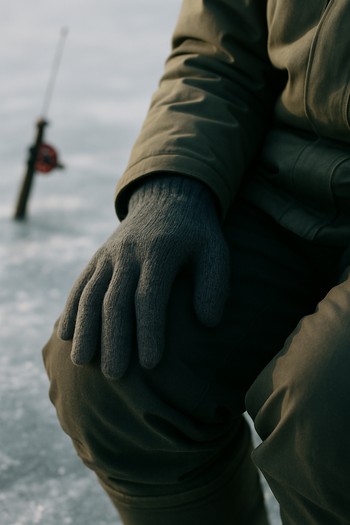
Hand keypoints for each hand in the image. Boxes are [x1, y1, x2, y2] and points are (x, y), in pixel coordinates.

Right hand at [57, 176, 229, 378]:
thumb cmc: (196, 235)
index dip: (149, 330)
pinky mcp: (98, 258)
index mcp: (160, 252)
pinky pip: (80, 284)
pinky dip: (71, 309)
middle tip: (114, 375)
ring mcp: (109, 255)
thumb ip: (214, 284)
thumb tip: (207, 323)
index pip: (150, 296)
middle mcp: (129, 253)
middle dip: (113, 338)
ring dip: (85, 328)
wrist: (166, 200)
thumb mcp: (216, 251)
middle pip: (115, 300)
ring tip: (81, 361)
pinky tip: (65, 334)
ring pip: (91, 293)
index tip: (150, 364)